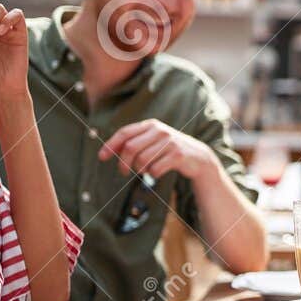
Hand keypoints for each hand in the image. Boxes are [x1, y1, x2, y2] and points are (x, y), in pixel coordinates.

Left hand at [99, 119, 215, 181]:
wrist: (198, 157)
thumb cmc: (169, 150)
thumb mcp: (153, 141)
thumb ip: (134, 142)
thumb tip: (108, 150)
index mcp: (151, 125)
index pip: (125, 133)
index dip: (111, 145)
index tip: (102, 157)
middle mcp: (160, 131)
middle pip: (130, 148)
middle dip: (123, 163)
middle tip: (123, 172)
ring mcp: (170, 142)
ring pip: (142, 160)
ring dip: (139, 170)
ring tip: (144, 171)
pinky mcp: (178, 155)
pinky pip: (155, 169)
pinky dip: (152, 175)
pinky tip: (155, 173)